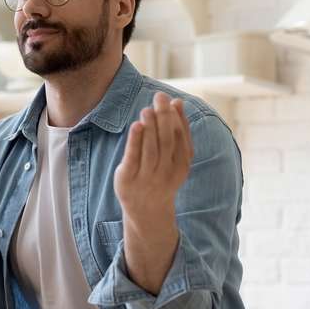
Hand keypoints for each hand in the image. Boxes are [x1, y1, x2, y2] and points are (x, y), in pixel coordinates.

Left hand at [114, 91, 193, 223]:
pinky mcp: (128, 179)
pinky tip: (136, 125)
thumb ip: (177, 131)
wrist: (146, 210)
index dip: (177, 119)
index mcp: (181, 166)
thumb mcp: (173, 157)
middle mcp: (166, 172)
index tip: (171, 101)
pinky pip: (133, 158)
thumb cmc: (160, 175)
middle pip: (167, 142)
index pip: (181, 139)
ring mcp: (147, 177)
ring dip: (150, 128)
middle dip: (164, 119)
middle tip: (159, 98)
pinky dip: (135, 141)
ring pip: (151, 150)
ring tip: (147, 110)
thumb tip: (178, 101)